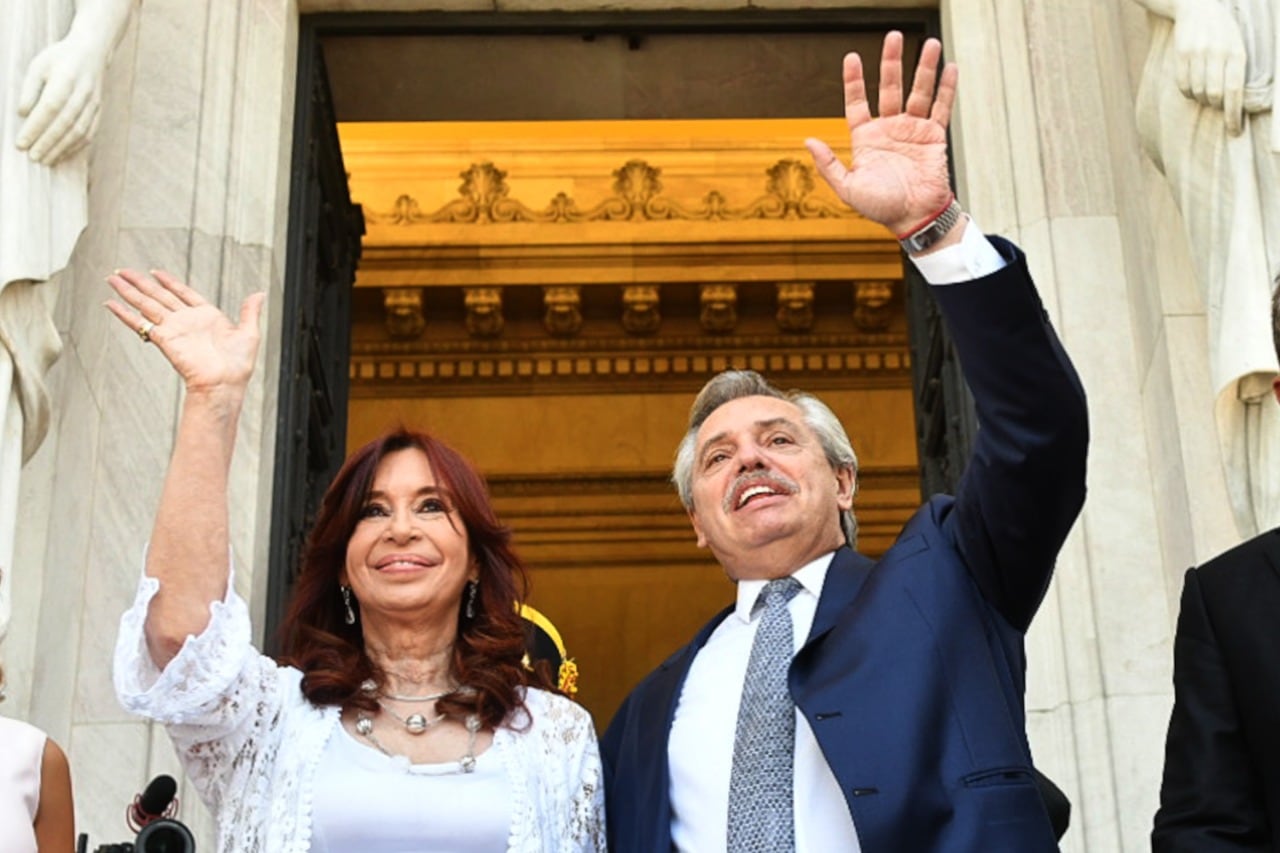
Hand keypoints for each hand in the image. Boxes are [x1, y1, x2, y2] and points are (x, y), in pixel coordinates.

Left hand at [15, 35, 108, 165]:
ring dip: (61, 149)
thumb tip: (22, 114)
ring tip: (45, 160)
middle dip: (47, 143)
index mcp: (65, 79)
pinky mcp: (98, 112)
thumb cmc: (59, 59)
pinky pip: (89, 134)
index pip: (49, 108)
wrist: (91, 52)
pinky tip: (61, 155)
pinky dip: (75, 147)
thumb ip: (30, 89)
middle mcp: (82, 93)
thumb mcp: (38, 66)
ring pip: (78, 131)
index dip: (35, 127)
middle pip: (65, 123)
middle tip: (32, 157)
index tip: (21, 143)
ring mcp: (93, 104)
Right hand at [105, 270, 265, 395]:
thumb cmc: (238, 365)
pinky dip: (124, 313)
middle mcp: (187, 321)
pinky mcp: (164, 338)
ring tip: (112, 278)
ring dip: (129, 291)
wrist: (225, 383)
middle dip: (140, 282)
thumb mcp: (249, 333)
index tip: (155, 272)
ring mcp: (174, 328)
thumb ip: (250, 311)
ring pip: (146, 304)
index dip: (169, 282)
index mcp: (206, 317)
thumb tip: (260, 294)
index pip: (183, 293)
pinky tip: (110, 303)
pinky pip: (140, 322)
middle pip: (158, 295)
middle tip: (123, 271)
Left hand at [805, 32, 956, 235]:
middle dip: (892, 62)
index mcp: (866, 139)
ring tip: (932, 44)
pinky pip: (941, 108)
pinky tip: (949, 67)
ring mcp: (912, 130)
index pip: (858, 102)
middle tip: (894, 36)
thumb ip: (828, 165)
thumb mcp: (848, 189)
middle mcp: (889, 129)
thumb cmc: (880, 207)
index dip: (854, 81)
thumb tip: (809, 141)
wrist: (914, 218)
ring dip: (924, 68)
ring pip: (918, 92)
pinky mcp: (934, 136)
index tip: (852, 57)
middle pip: (890, 87)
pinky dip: (946, 88)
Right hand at [1169, 0, 1246, 133]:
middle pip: (1214, 95)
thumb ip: (1235, 72)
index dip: (1234, 115)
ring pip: (1198, 92)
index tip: (1234, 132)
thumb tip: (1231, 105)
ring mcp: (1198, 53)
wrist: (1197, 6)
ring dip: (1201, 98)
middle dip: (1216, 106)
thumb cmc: (1222, 32)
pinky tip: (1193, 85)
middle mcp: (1217, 53)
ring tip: (1205, 90)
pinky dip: (1188, 92)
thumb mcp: (1236, 46)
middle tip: (1217, 104)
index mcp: (1237, 52)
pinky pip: (1183, 85)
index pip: (1235, 91)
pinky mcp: (1181, 54)